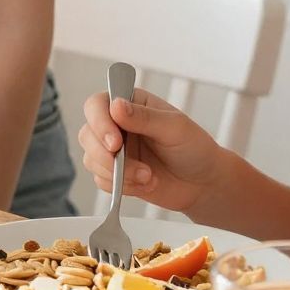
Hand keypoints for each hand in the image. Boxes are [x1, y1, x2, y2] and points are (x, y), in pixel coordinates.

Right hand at [78, 86, 222, 214]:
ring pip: (91, 160)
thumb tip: (115, 105)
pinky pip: (101, 181)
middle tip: (131, 167)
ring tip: (148, 176)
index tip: (115, 142)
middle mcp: (117, 124)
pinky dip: (121, 186)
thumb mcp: (174, 128)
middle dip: (105, 155)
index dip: (100, 122)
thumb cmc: (193, 148)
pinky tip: (146, 183)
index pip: (97, 104)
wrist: (202, 183)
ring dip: (118, 173)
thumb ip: (145, 118)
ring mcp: (114, 150)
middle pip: (87, 133)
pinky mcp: (114, 174)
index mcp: (131, 103)